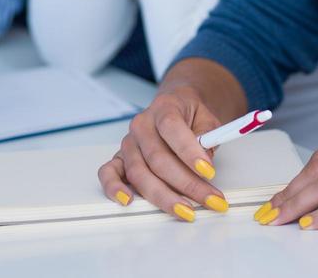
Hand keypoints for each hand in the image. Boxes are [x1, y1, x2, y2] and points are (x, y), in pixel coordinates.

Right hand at [97, 85, 228, 220]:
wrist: (176, 107)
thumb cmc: (190, 115)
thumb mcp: (208, 119)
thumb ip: (208, 138)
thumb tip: (205, 164)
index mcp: (164, 107)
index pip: (172, 127)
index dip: (189, 151)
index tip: (208, 171)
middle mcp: (142, 125)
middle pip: (158, 158)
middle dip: (187, 184)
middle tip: (209, 198)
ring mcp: (129, 143)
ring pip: (139, 173)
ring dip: (164, 196)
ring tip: (186, 210)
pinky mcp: (120, 159)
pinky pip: (108, 173)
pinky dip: (114, 187)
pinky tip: (128, 200)